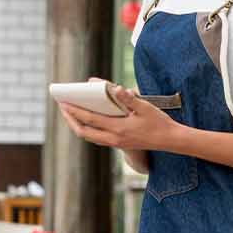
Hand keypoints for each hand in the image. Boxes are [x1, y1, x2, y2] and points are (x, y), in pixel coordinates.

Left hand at [58, 84, 177, 152]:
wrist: (170, 140)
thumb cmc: (159, 122)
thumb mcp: (146, 107)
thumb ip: (129, 98)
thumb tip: (116, 88)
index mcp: (118, 129)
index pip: (90, 120)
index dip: (75, 111)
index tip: (63, 103)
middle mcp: (114, 139)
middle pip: (84, 132)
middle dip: (70, 120)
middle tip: (62, 107)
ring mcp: (115, 143)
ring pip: (89, 136)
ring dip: (78, 125)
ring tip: (70, 113)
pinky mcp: (119, 144)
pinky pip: (97, 138)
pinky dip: (88, 129)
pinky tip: (86, 120)